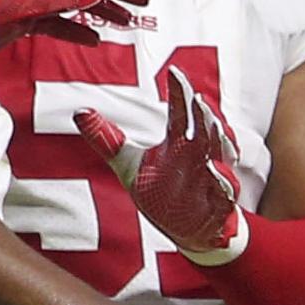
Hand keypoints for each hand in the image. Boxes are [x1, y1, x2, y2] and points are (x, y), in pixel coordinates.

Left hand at [74, 62, 247, 264]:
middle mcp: (199, 156)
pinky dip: (221, 180)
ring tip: (214, 124)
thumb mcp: (128, 166)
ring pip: (222, 153)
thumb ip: (106, 139)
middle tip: (198, 99)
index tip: (174, 72)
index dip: (180, 93)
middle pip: (206, 129)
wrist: (187, 232)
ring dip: (221, 139)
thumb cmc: (160, 194)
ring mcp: (212, 178)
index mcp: (179, 143)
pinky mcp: (219, 203)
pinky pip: (225, 190)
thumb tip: (79, 111)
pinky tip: (213, 170)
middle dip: (204, 114)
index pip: (181, 112)